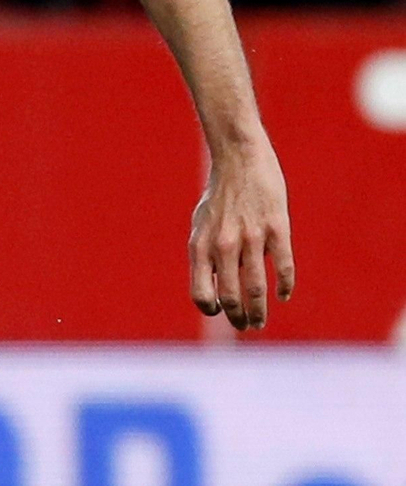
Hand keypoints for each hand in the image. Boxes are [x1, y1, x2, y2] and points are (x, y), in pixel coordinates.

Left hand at [189, 131, 294, 331]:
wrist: (239, 159)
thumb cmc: (219, 196)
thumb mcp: (201, 227)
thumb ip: (205, 257)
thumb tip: (213, 289)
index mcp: (201, 247)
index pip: (202, 294)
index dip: (212, 309)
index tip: (221, 312)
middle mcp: (223, 245)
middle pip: (230, 298)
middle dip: (239, 319)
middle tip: (247, 326)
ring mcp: (251, 237)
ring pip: (256, 288)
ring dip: (259, 312)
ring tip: (260, 322)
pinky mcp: (276, 227)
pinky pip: (282, 266)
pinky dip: (285, 286)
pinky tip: (284, 295)